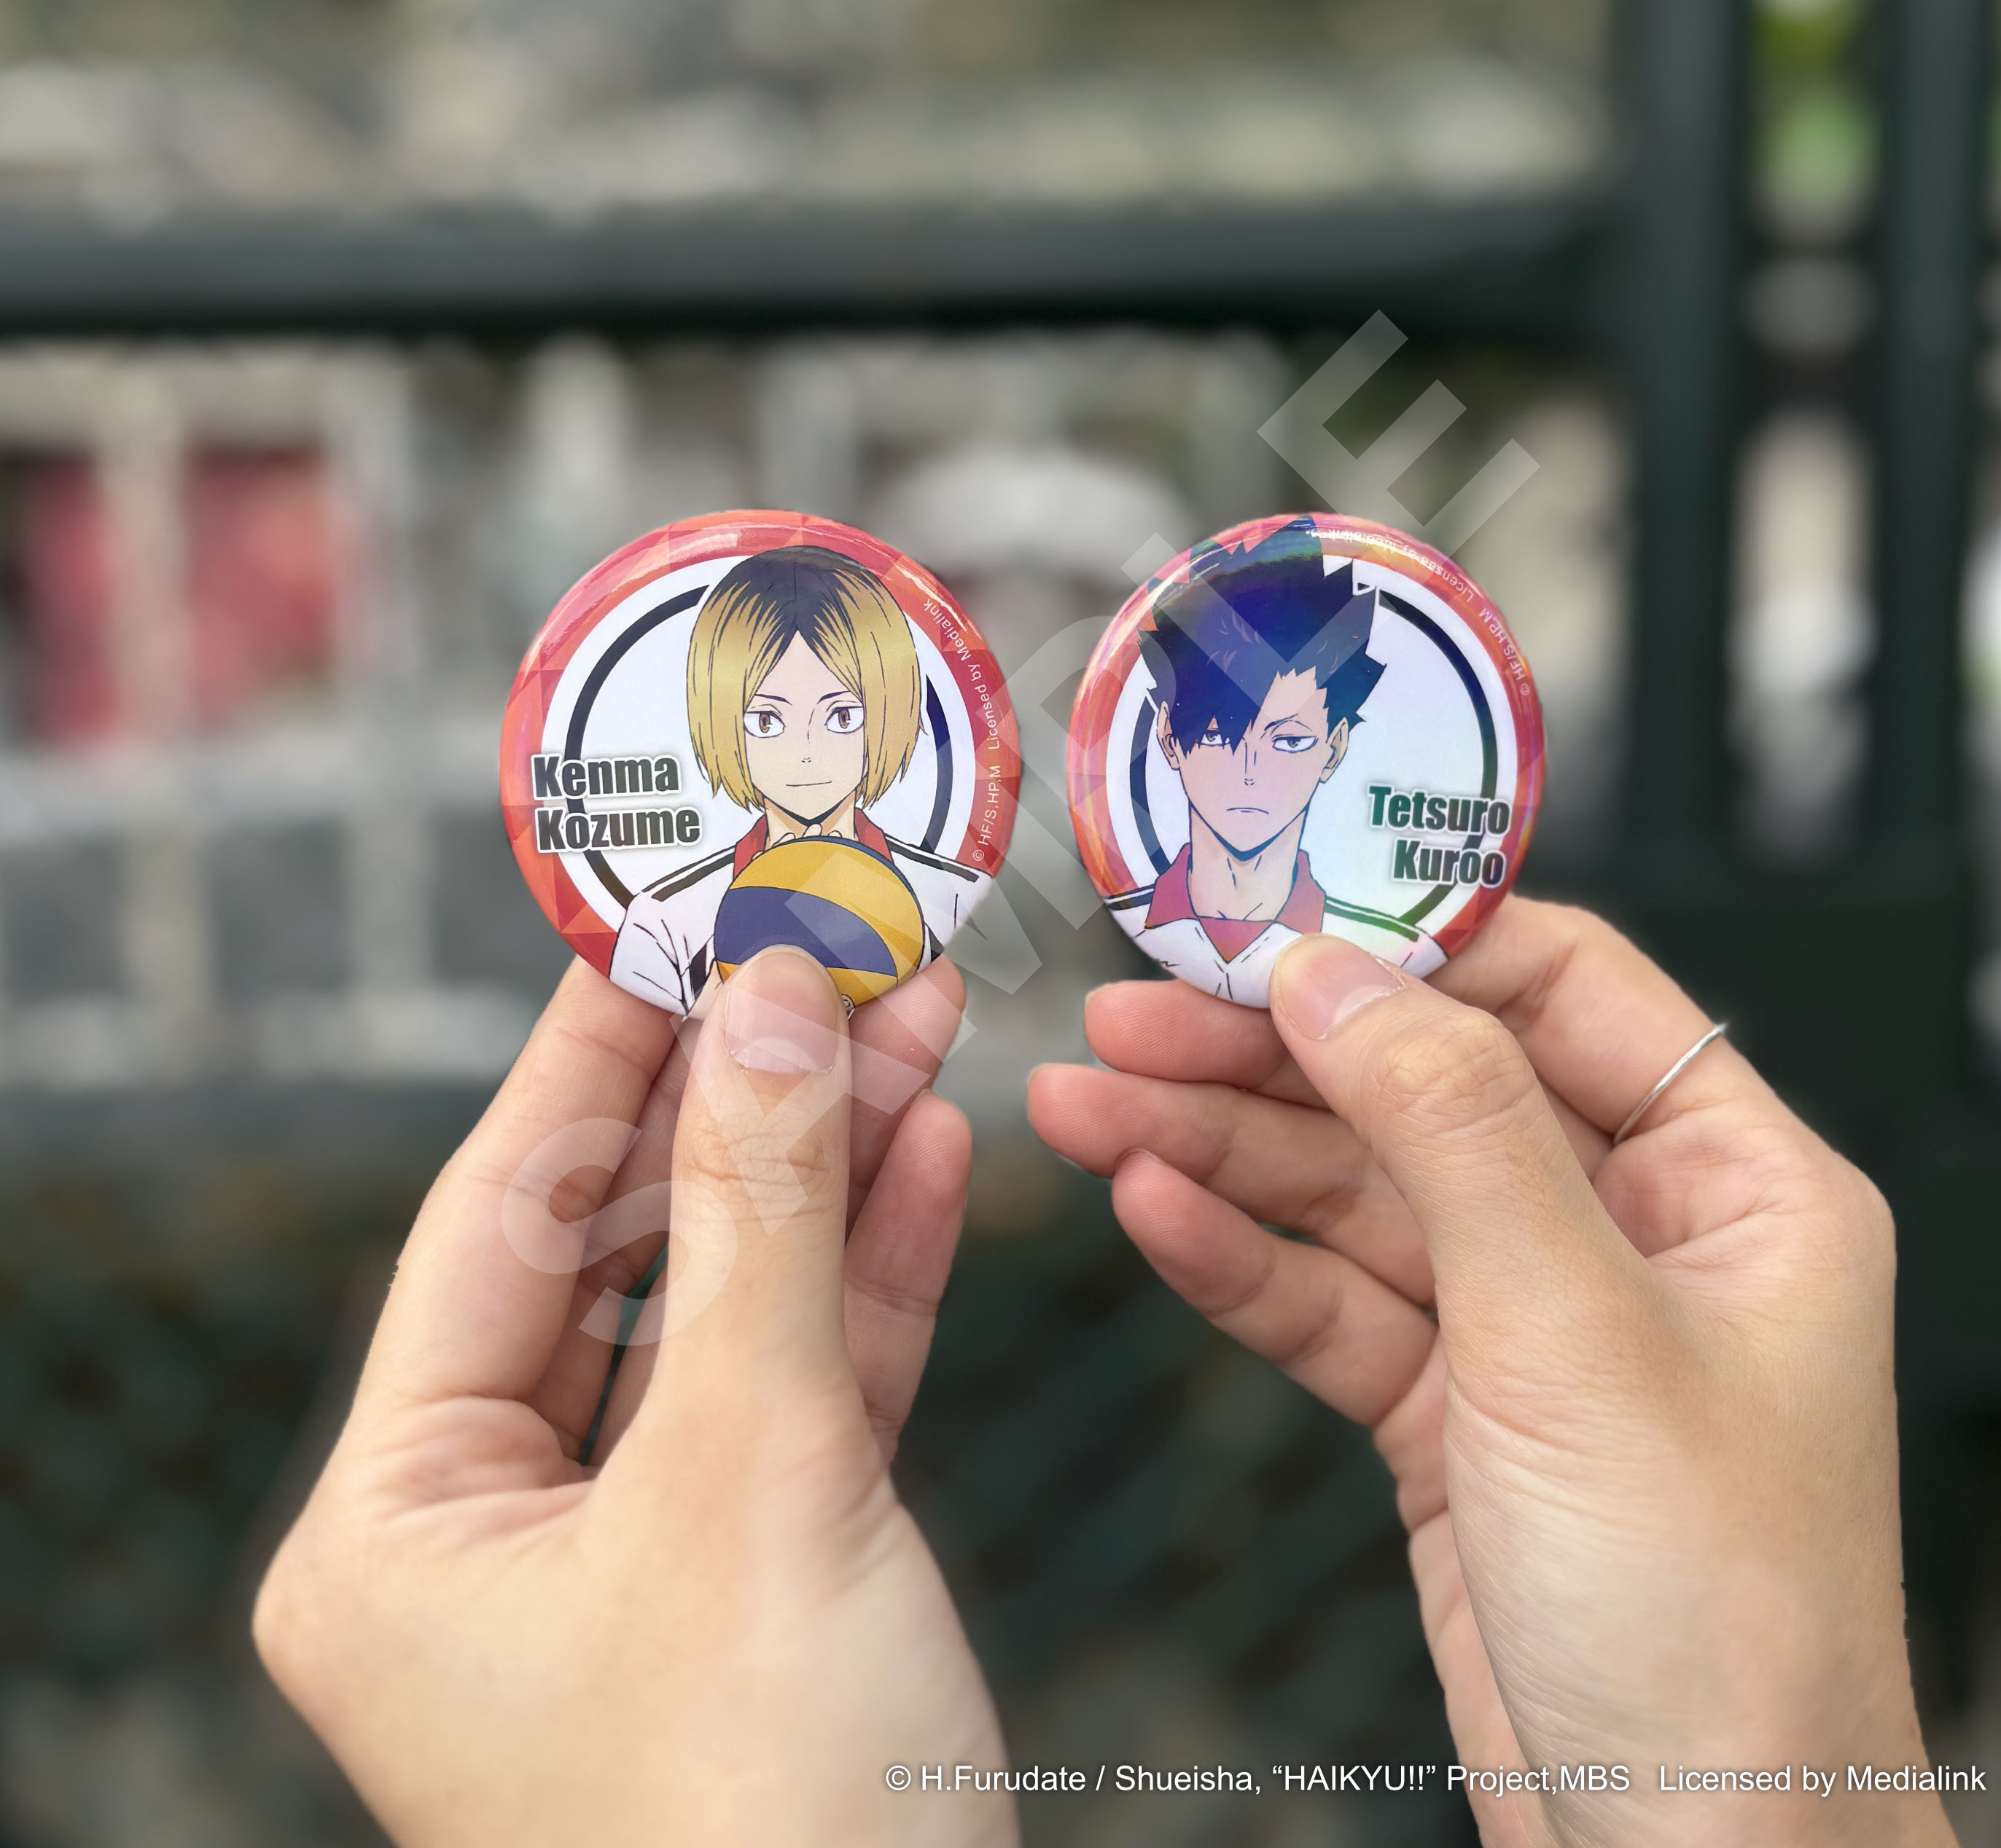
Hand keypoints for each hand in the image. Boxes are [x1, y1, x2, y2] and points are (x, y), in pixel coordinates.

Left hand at [257, 949, 1015, 1847]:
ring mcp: (635, 1558)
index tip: (675, 909)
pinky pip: (807, 1390)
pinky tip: (933, 1156)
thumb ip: (761, 1214)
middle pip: (627, 1246)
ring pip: (732, 1307)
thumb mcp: (755, 1467)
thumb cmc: (770, 1809)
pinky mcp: (760, 1579)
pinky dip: (873, 1276)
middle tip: (832, 946)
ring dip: (830, 1167)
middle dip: (744, 1098)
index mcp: (401, 1522)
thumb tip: (768, 995)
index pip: (500, 1216)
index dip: (597, 1051)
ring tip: (916, 1020)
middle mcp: (494, 1535)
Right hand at [1029, 900, 1952, 1847]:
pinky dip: (1239, 1259)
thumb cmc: (1716, 1625)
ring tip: (1087, 1108)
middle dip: (1267, 1055)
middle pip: (1423, 1088)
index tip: (1273, 917)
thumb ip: (1454, 1127)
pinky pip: (1330, 1301)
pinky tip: (1154, 1211)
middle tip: (1128, 1018)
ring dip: (1218, 1149)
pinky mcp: (1451, 1411)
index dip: (1410, 941)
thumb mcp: (1577, 1333)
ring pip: (1354, 1195)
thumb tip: (1339, 969)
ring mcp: (1533, 1324)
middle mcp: (1633, 1234)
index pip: (1561, 987)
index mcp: (1734, 1182)